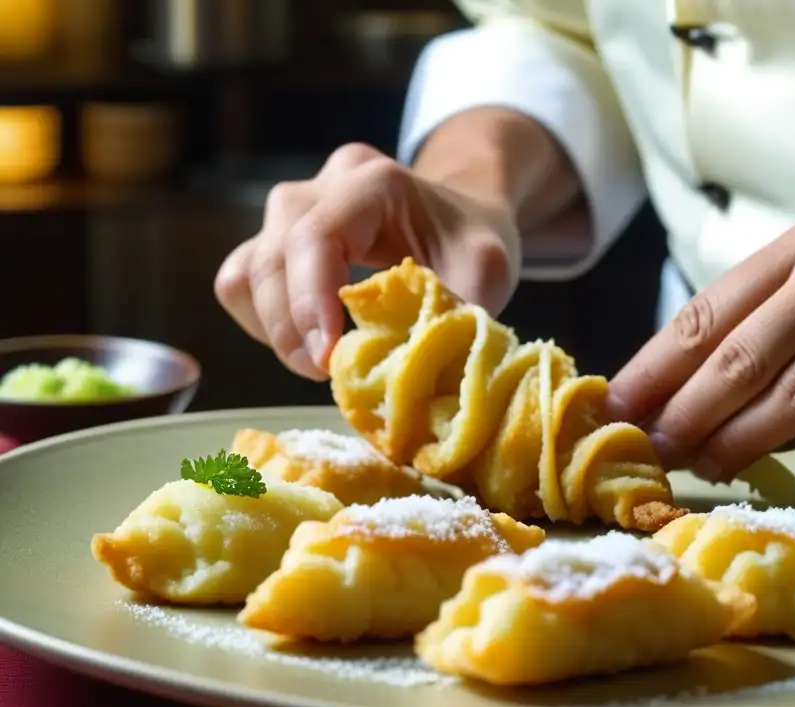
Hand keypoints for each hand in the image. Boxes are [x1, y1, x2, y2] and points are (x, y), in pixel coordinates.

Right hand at [214, 143, 520, 379]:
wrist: (461, 218)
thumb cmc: (472, 240)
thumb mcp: (487, 270)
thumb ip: (452, 312)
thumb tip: (409, 372)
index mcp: (373, 183)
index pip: (315, 236)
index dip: (311, 301)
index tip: (328, 358)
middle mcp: (321, 188)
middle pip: (270, 256)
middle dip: (292, 327)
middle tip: (328, 371)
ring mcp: (292, 213)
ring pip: (247, 272)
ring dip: (274, 328)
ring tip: (320, 362)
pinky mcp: (277, 241)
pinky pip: (244, 284)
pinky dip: (265, 323)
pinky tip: (308, 344)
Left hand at [607, 206, 794, 481]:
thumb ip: (765, 315)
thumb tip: (680, 387)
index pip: (709, 311)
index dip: (655, 367)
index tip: (616, 407)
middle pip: (740, 359)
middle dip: (684, 415)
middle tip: (649, 452)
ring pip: (792, 399)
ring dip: (736, 442)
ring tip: (701, 464)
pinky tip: (785, 454)